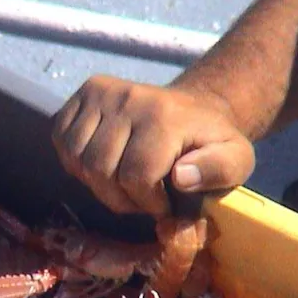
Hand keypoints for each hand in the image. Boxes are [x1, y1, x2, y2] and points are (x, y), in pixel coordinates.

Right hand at [51, 74, 256, 215]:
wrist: (196, 109)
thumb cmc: (212, 144)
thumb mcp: (236, 161)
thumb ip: (218, 171)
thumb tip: (180, 177)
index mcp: (164, 116)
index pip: (136, 176)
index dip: (148, 203)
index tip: (165, 204)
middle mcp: (127, 98)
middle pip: (100, 170)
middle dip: (121, 198)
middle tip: (143, 197)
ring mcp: (101, 93)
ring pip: (77, 159)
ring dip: (97, 183)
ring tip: (123, 183)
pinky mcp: (84, 94)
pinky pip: (61, 140)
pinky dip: (76, 162)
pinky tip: (103, 164)